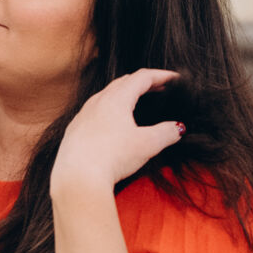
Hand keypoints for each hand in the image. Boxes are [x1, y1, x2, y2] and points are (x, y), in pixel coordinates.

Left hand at [51, 69, 182, 200]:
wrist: (77, 177)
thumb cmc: (112, 157)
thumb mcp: (147, 144)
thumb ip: (166, 133)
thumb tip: (178, 128)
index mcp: (116, 99)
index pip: (141, 77)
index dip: (161, 75)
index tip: (175, 78)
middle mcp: (97, 101)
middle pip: (123, 82)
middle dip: (144, 82)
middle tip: (161, 88)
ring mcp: (83, 114)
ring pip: (107, 95)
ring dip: (126, 94)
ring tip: (139, 102)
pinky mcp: (75, 129)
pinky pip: (95, 111)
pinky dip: (110, 109)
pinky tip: (114, 123)